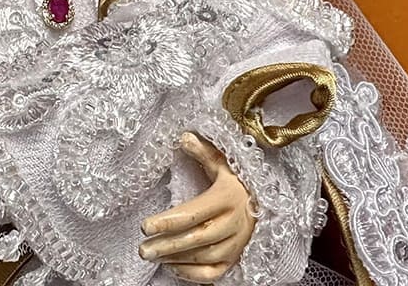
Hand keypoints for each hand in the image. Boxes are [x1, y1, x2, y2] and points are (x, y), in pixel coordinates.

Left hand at [138, 132, 255, 282]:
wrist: (264, 206)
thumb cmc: (235, 184)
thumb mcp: (223, 164)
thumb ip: (203, 152)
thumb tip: (184, 136)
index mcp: (227, 199)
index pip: (194, 213)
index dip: (168, 221)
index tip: (145, 226)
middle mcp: (233, 224)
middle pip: (196, 239)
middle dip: (167, 245)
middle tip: (143, 248)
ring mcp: (235, 245)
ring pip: (203, 257)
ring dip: (175, 258)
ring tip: (151, 255)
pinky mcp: (235, 259)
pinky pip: (213, 273)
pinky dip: (192, 275)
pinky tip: (172, 268)